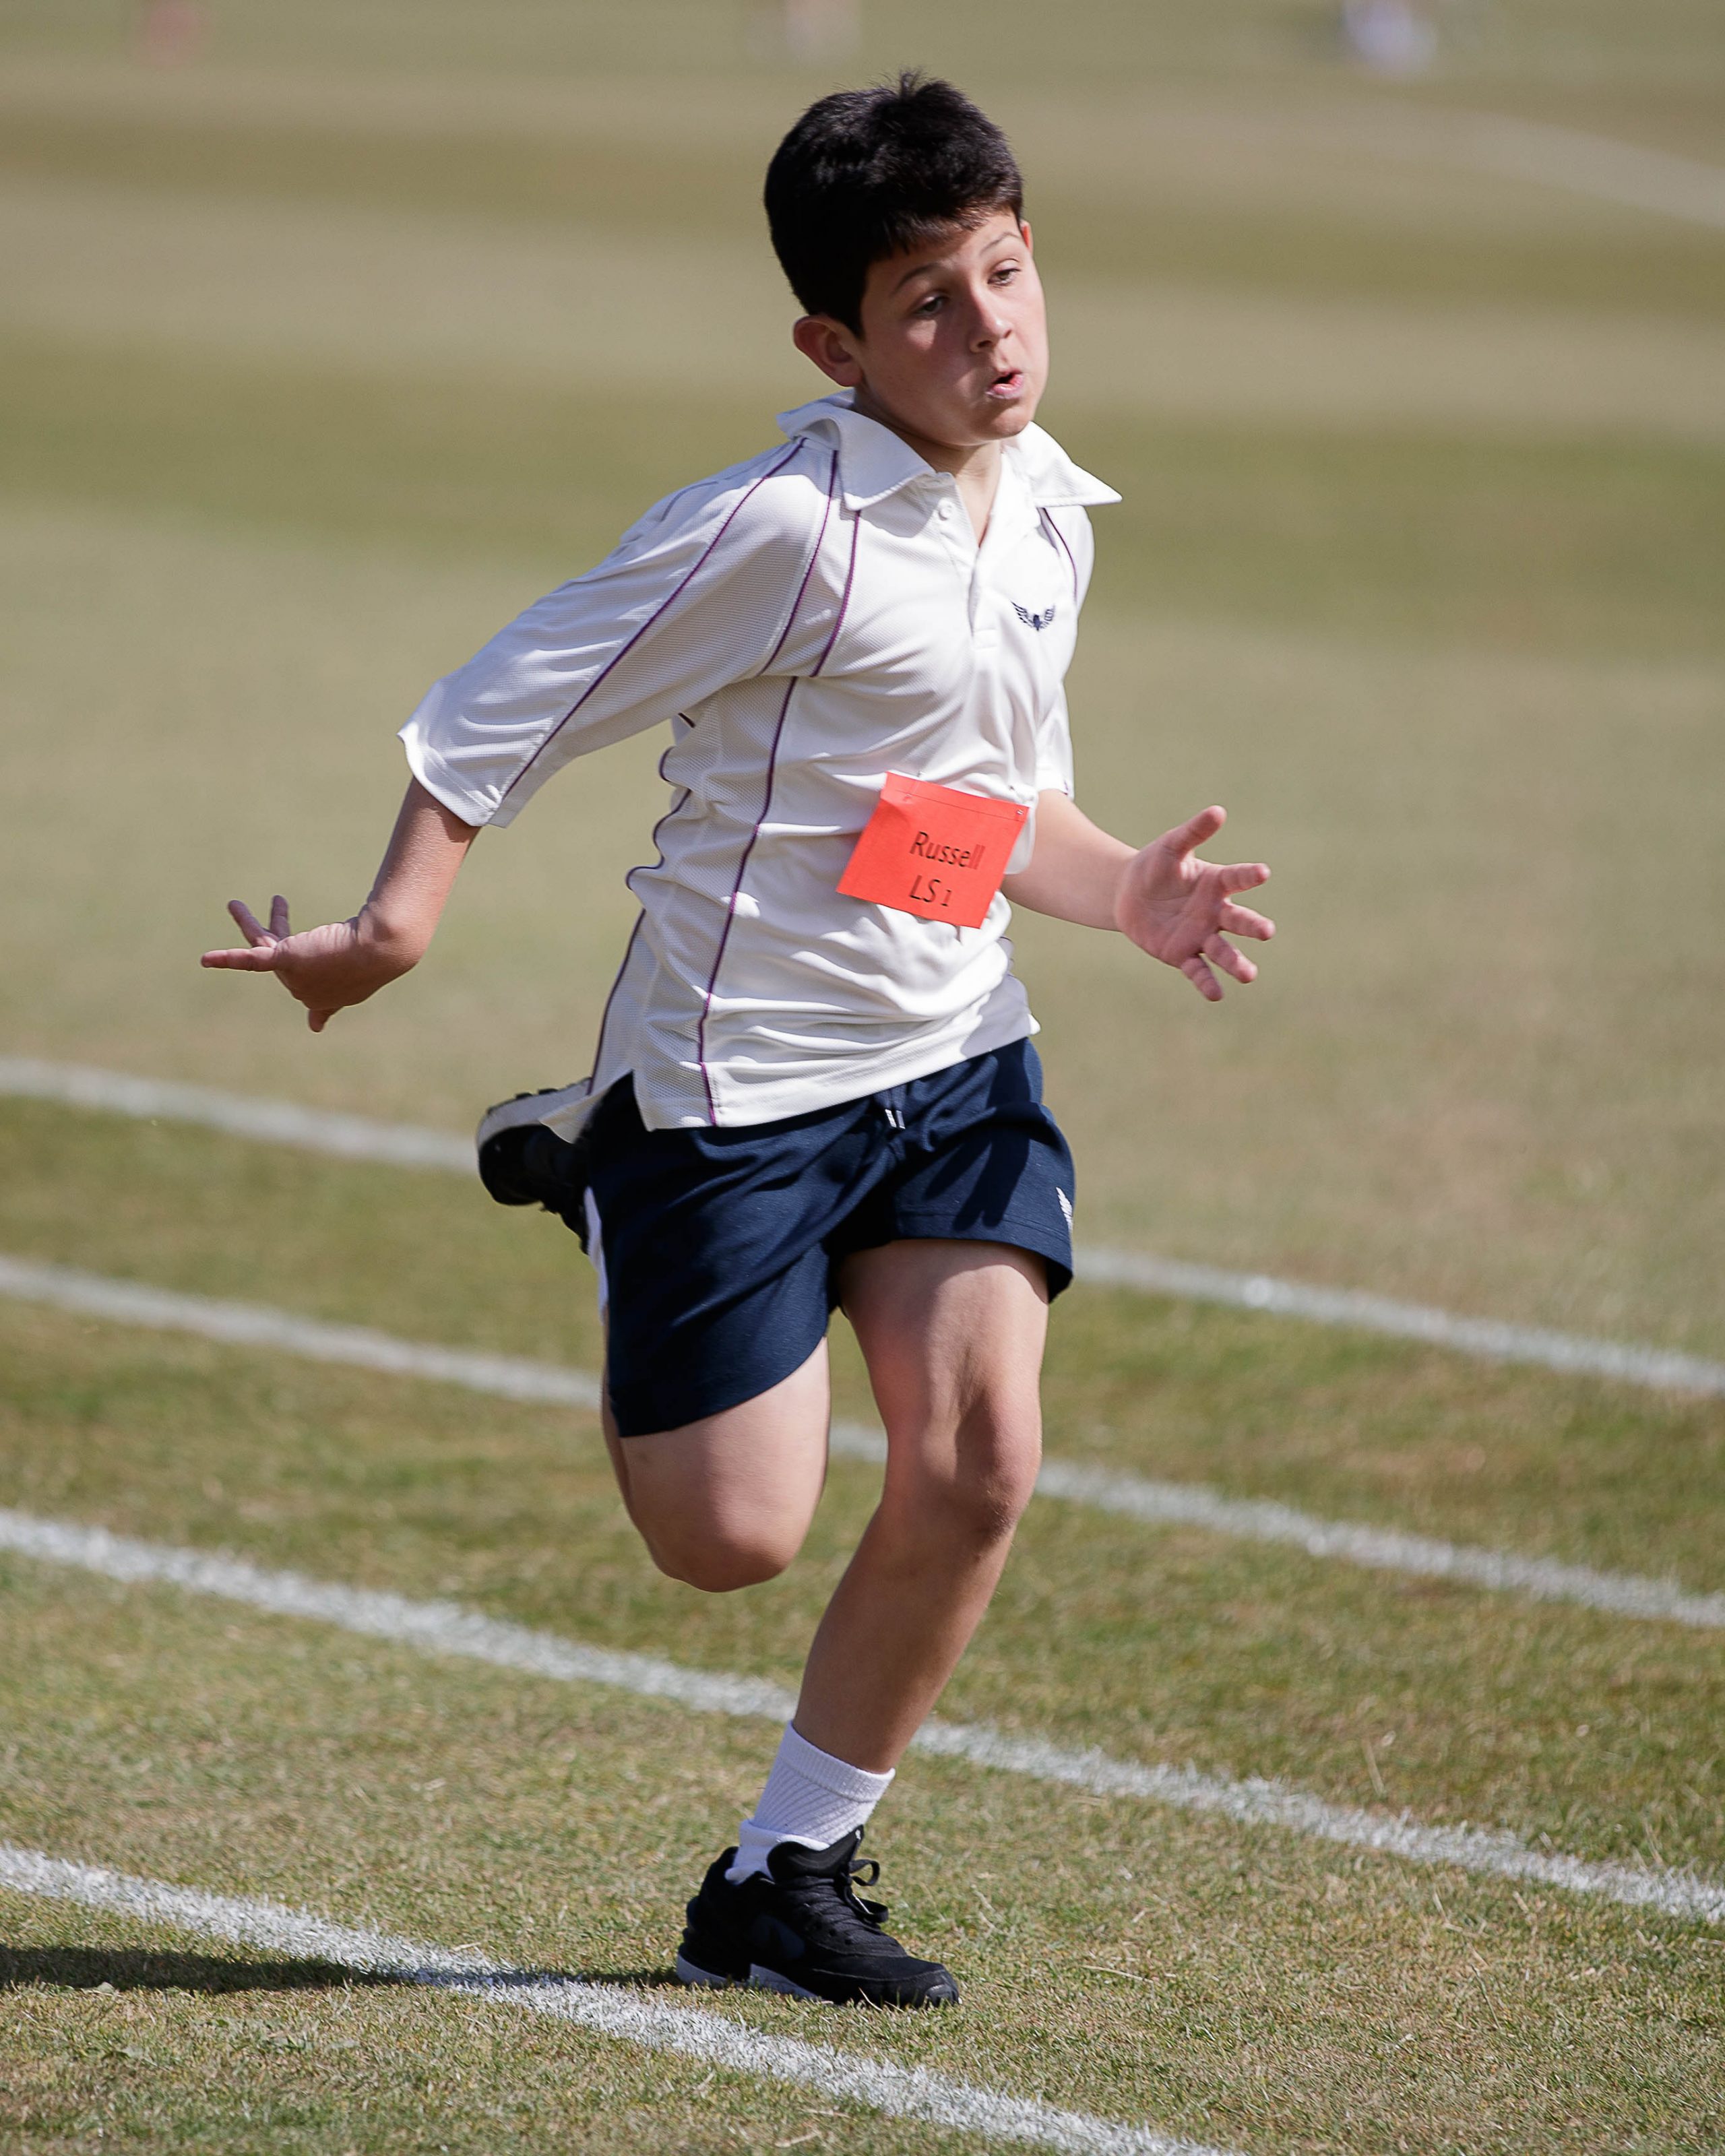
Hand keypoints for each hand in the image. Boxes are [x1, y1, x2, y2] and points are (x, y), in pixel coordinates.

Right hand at [200, 896, 411, 1031]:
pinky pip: (251, 959)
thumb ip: (377, 951)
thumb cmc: (384, 949)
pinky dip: (228, 959)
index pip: (316, 998)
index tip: (317, 1021)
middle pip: (285, 955)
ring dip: (249, 923)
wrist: (380, 947)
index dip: (315, 1007)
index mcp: (331, 994)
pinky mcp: (286, 960)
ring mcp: (296, 977)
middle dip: (277, 928)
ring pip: (265, 945)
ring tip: (234, 903)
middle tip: (279, 900)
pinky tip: (205, 959)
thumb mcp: (377, 956)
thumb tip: (400, 946)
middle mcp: (309, 991)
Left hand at [1114, 805, 1272, 1000]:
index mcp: (1216, 884)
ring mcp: (1201, 936)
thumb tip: (1218, 811)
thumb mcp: (1170, 847)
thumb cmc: (1155, 866)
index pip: (1237, 879)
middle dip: (1253, 926)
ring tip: (1249, 975)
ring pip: (1224, 951)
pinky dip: (1207, 983)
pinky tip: (1217, 995)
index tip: (1262, 872)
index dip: (1249, 876)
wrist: (1128, 894)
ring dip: (1237, 963)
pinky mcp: (1182, 955)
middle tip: (1266, 931)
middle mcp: (1215, 912)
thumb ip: (1193, 832)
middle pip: (1239, 921)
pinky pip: (1198, 971)